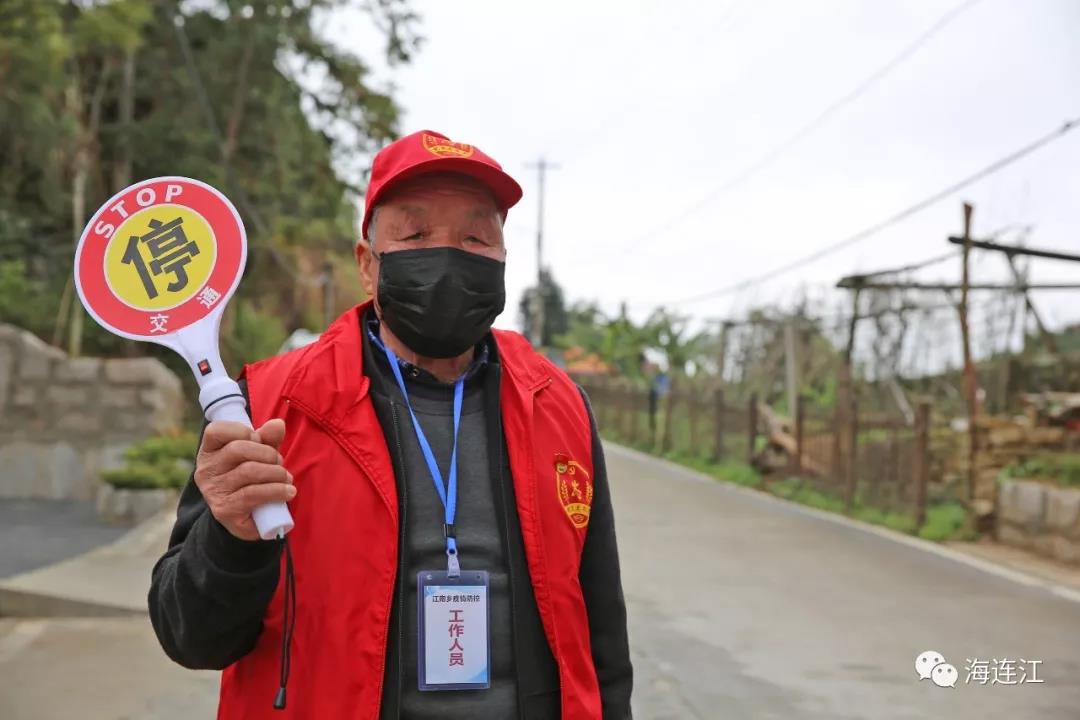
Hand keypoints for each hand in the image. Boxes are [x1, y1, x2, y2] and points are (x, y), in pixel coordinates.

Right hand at [194, 419, 294, 540]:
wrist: (246, 517)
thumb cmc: (252, 478)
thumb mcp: (259, 455)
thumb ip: (267, 438)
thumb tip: (278, 424)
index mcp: (209, 451)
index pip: (216, 430)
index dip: (243, 431)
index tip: (259, 440)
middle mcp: (206, 470)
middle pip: (238, 449)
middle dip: (267, 453)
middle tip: (279, 462)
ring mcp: (213, 491)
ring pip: (249, 471)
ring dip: (276, 473)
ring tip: (286, 478)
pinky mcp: (224, 510)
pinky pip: (253, 494)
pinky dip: (276, 490)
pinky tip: (288, 492)